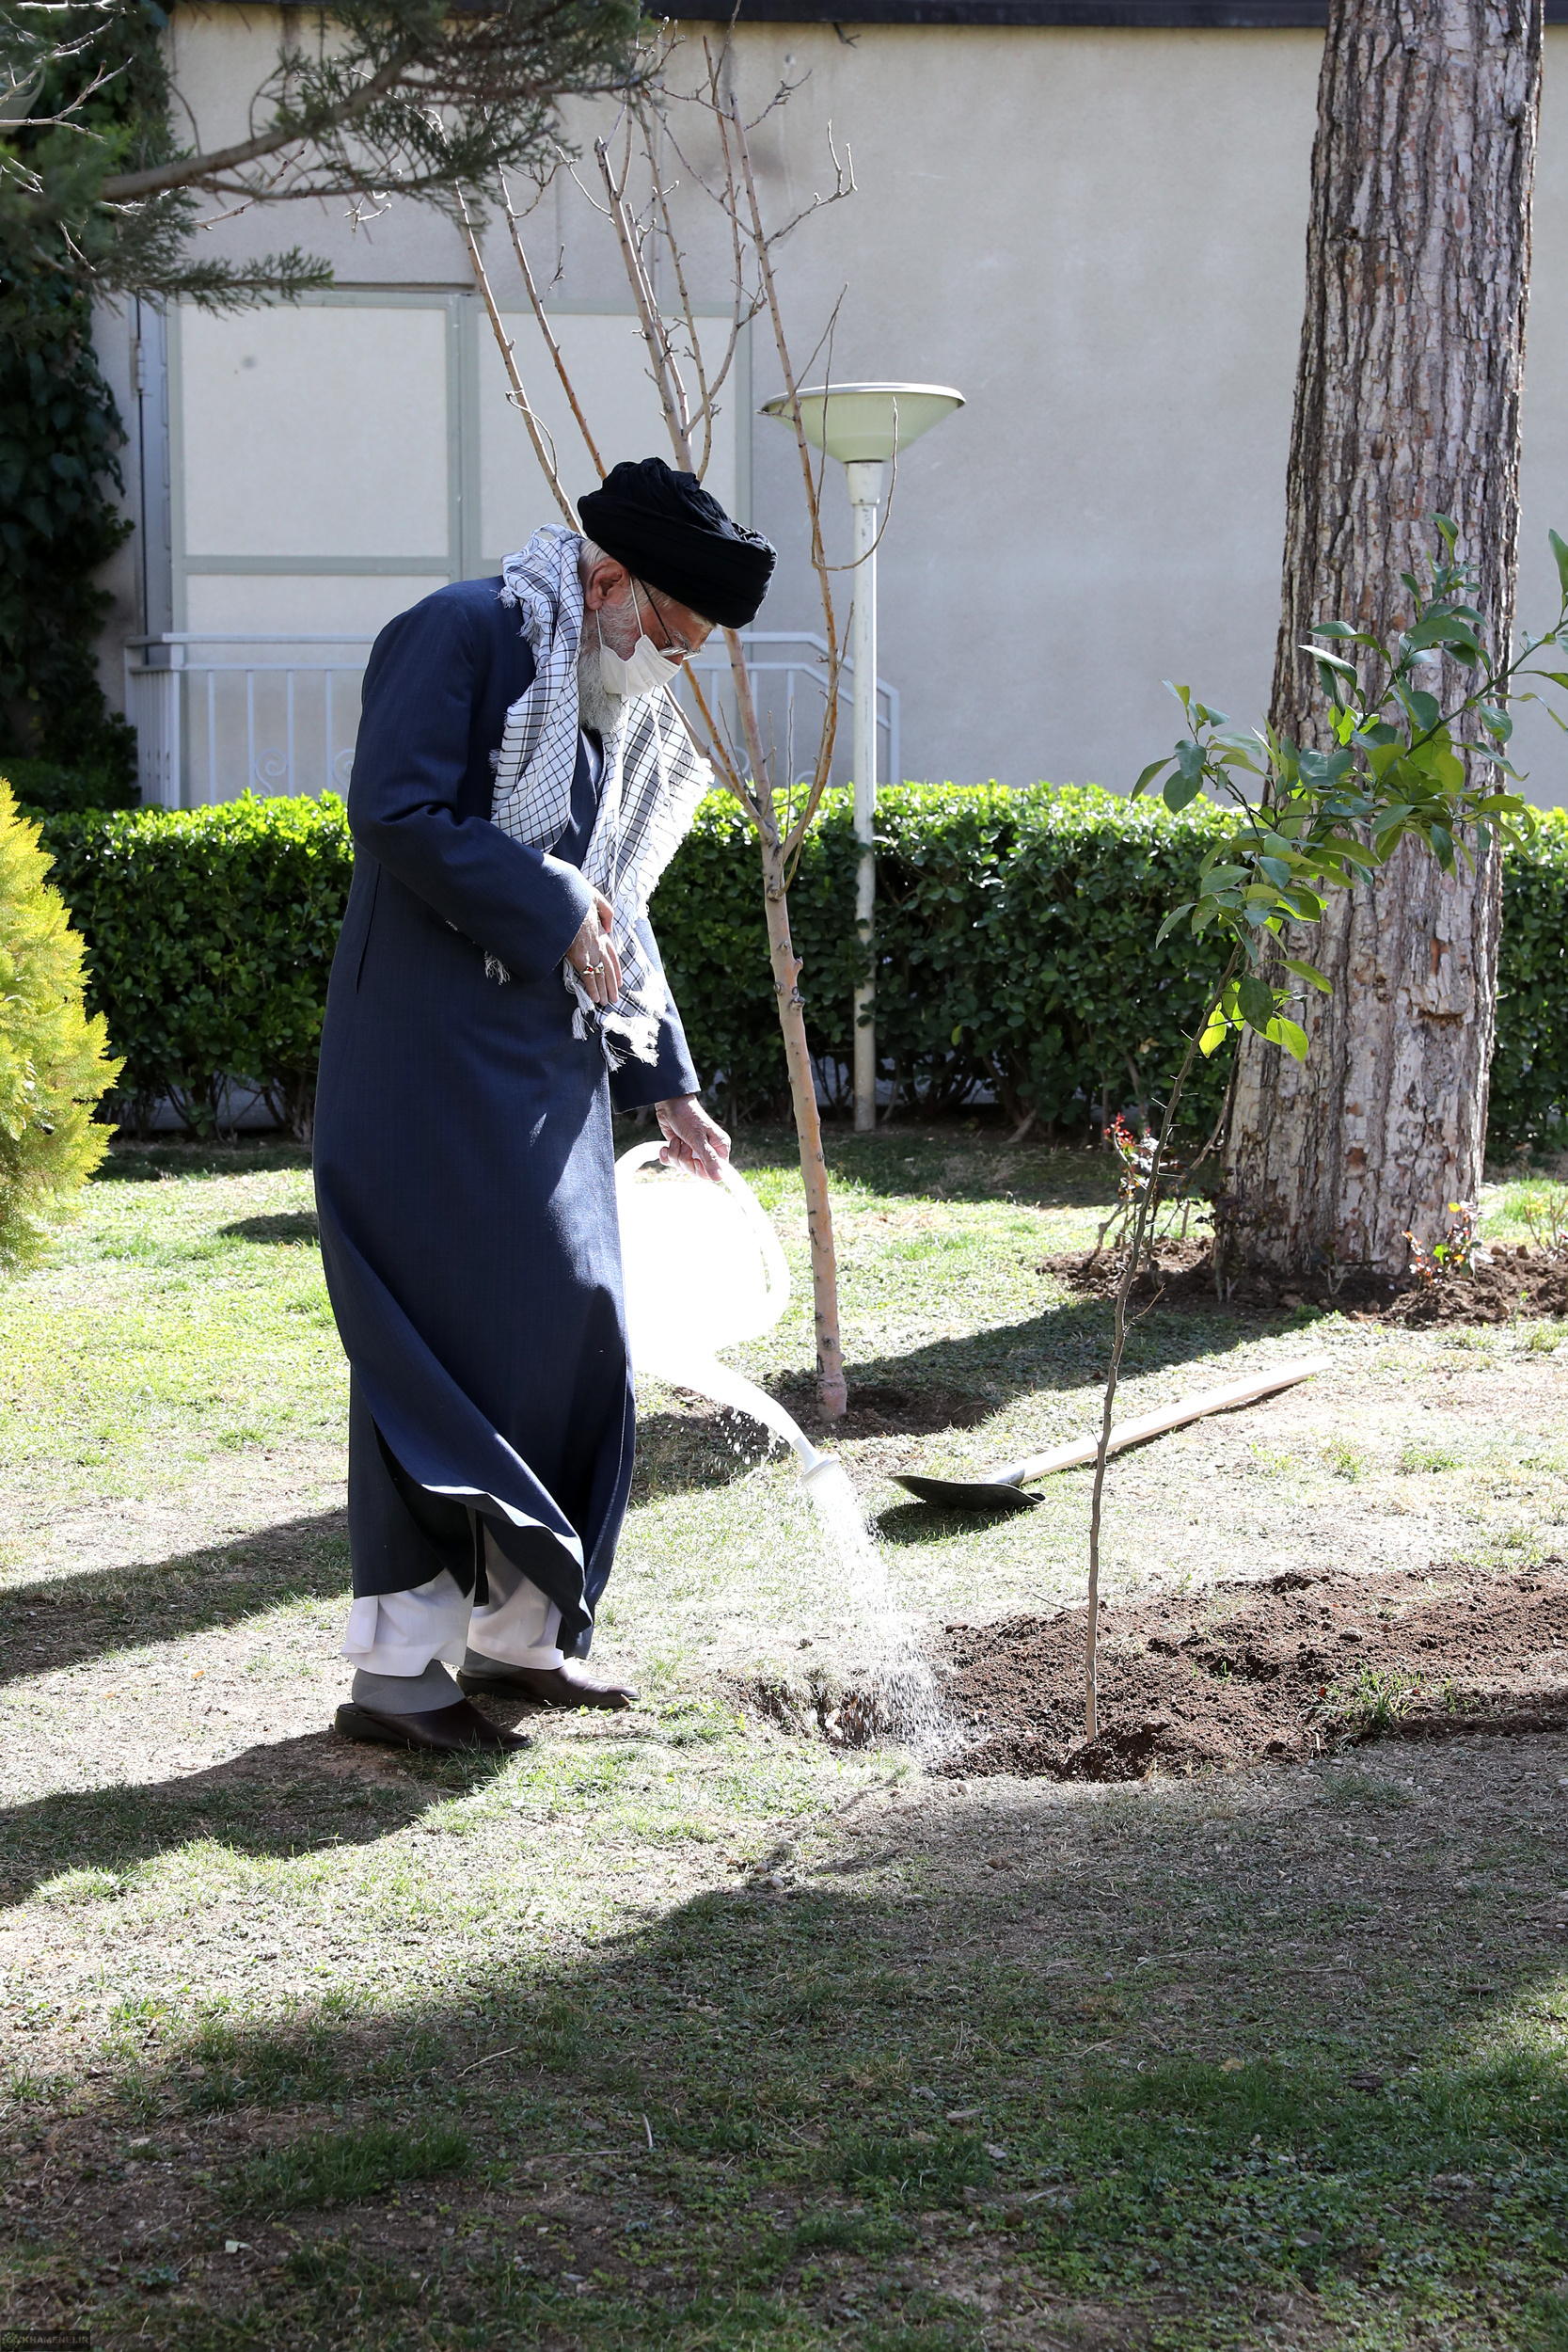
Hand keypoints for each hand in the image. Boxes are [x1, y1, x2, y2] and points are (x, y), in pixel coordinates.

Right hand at [566, 889, 621, 1007]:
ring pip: (601, 975)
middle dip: (611, 985)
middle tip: (614, 998)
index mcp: (601, 932)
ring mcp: (590, 952)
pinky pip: (588, 976)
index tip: (618, 982)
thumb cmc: (575, 898)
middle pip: (609, 969)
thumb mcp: (595, 898)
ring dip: (604, 990)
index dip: (616, 970)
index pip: (613, 955)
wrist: (563, 902)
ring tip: (606, 1003)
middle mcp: (598, 944)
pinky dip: (593, 988)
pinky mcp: (579, 957)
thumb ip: (606, 912)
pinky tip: (596, 998)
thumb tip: (609, 928)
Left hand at [657, 1095, 729, 1182]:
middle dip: (685, 1160)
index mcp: (719, 1148)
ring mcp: (692, 1151)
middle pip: (696, 1171)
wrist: (670, 1104)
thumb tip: (719, 1178)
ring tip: (677, 1140)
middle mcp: (707, 1151)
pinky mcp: (679, 1149)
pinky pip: (672, 1162)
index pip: (715, 1171)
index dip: (703, 1170)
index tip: (695, 1161)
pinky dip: (667, 1154)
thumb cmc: (688, 1116)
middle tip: (685, 1145)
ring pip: (682, 1166)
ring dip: (675, 1154)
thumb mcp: (698, 1139)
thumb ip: (709, 1159)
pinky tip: (667, 1145)